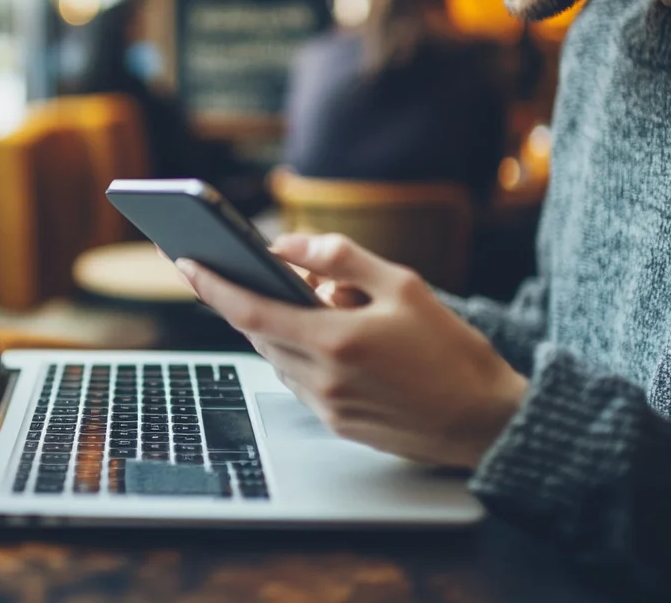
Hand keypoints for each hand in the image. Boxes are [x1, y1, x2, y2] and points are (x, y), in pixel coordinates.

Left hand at [176, 233, 526, 468]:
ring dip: (282, 328)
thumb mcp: (404, 285)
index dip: (211, 286)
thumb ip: (342, 259)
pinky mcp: (336, 425)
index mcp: (337, 341)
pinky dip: (303, 354)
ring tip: (318, 305)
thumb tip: (288, 245)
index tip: (185, 262)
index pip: (250, 311)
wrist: (485, 420)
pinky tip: (334, 339)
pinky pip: (300, 381)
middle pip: (258, 333)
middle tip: (248, 271)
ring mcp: (327, 407)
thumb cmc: (452, 350)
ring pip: (278, 357)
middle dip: (249, 300)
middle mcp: (323, 379)